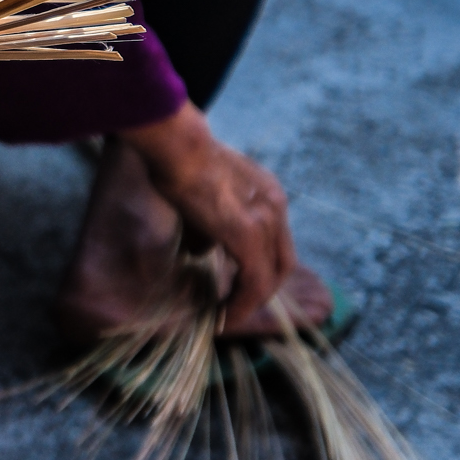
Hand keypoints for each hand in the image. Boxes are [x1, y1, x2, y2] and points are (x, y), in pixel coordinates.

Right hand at [119, 102, 298, 329]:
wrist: (178, 144)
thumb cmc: (179, 158)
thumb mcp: (200, 193)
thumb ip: (206, 225)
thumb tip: (200, 249)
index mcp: (267, 193)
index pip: (274, 241)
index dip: (258, 266)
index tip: (236, 283)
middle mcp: (275, 207)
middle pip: (282, 262)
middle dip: (261, 289)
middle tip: (236, 305)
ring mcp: (266, 221)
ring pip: (270, 276)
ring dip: (249, 301)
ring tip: (226, 315)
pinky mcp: (248, 236)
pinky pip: (254, 282)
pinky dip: (242, 303)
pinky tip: (223, 315)